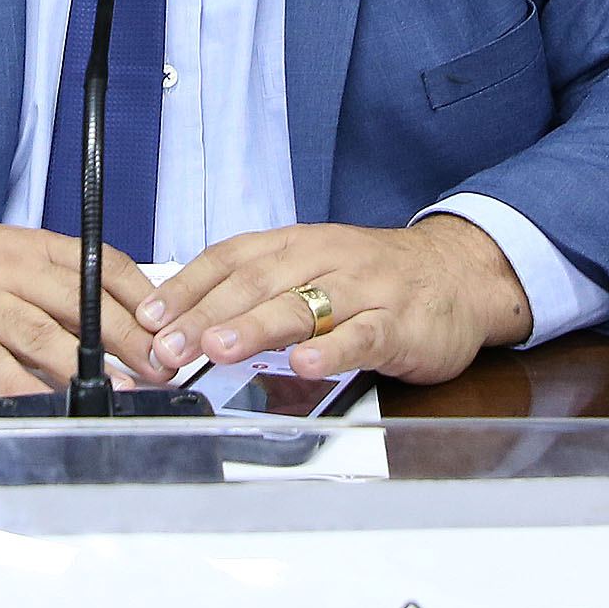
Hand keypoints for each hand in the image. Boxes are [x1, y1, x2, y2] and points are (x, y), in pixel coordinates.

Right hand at [0, 211, 167, 397]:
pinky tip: (47, 403)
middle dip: (129, 338)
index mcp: (31, 248)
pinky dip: (22, 387)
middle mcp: (8, 271)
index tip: (170, 327)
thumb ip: (59, 283)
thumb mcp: (9, 255)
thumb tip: (126, 318)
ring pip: (40, 334)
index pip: (100, 264)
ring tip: (120, 390)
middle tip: (160, 366)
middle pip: (80, 302)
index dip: (142, 299)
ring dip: (86, 366)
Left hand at [134, 216, 533, 383]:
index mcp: (298, 243)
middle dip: (207, 315)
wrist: (460, 273)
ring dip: (257, 326)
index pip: (230, 258)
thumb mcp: (313, 267)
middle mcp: (326, 258)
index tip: (148, 317)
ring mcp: (365, 290)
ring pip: (305, 305)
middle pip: (257, 283)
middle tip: (168, 346)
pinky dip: (334, 350)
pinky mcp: (400, 324)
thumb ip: (260, 290)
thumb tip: (188, 322)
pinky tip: (306, 364)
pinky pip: (363, 336)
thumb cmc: (375, 277)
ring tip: (219, 348)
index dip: (186, 286)